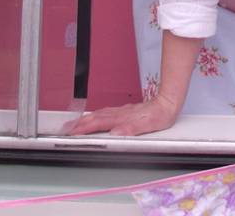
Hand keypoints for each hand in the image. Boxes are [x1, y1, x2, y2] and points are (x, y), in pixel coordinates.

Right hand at [64, 94, 179, 135]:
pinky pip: (107, 112)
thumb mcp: (147, 125)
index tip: (72, 132)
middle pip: (95, 118)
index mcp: (122, 118)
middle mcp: (120, 113)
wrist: (168, 102)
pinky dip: (97, 115)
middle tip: (66, 128)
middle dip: (79, 123)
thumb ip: (130, 129)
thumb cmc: (159, 114)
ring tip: (75, 123)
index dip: (84, 128)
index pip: (98, 123)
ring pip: (100, 114)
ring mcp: (122, 111)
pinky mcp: (127, 110)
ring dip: (86, 119)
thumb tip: (115, 133)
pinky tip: (96, 116)